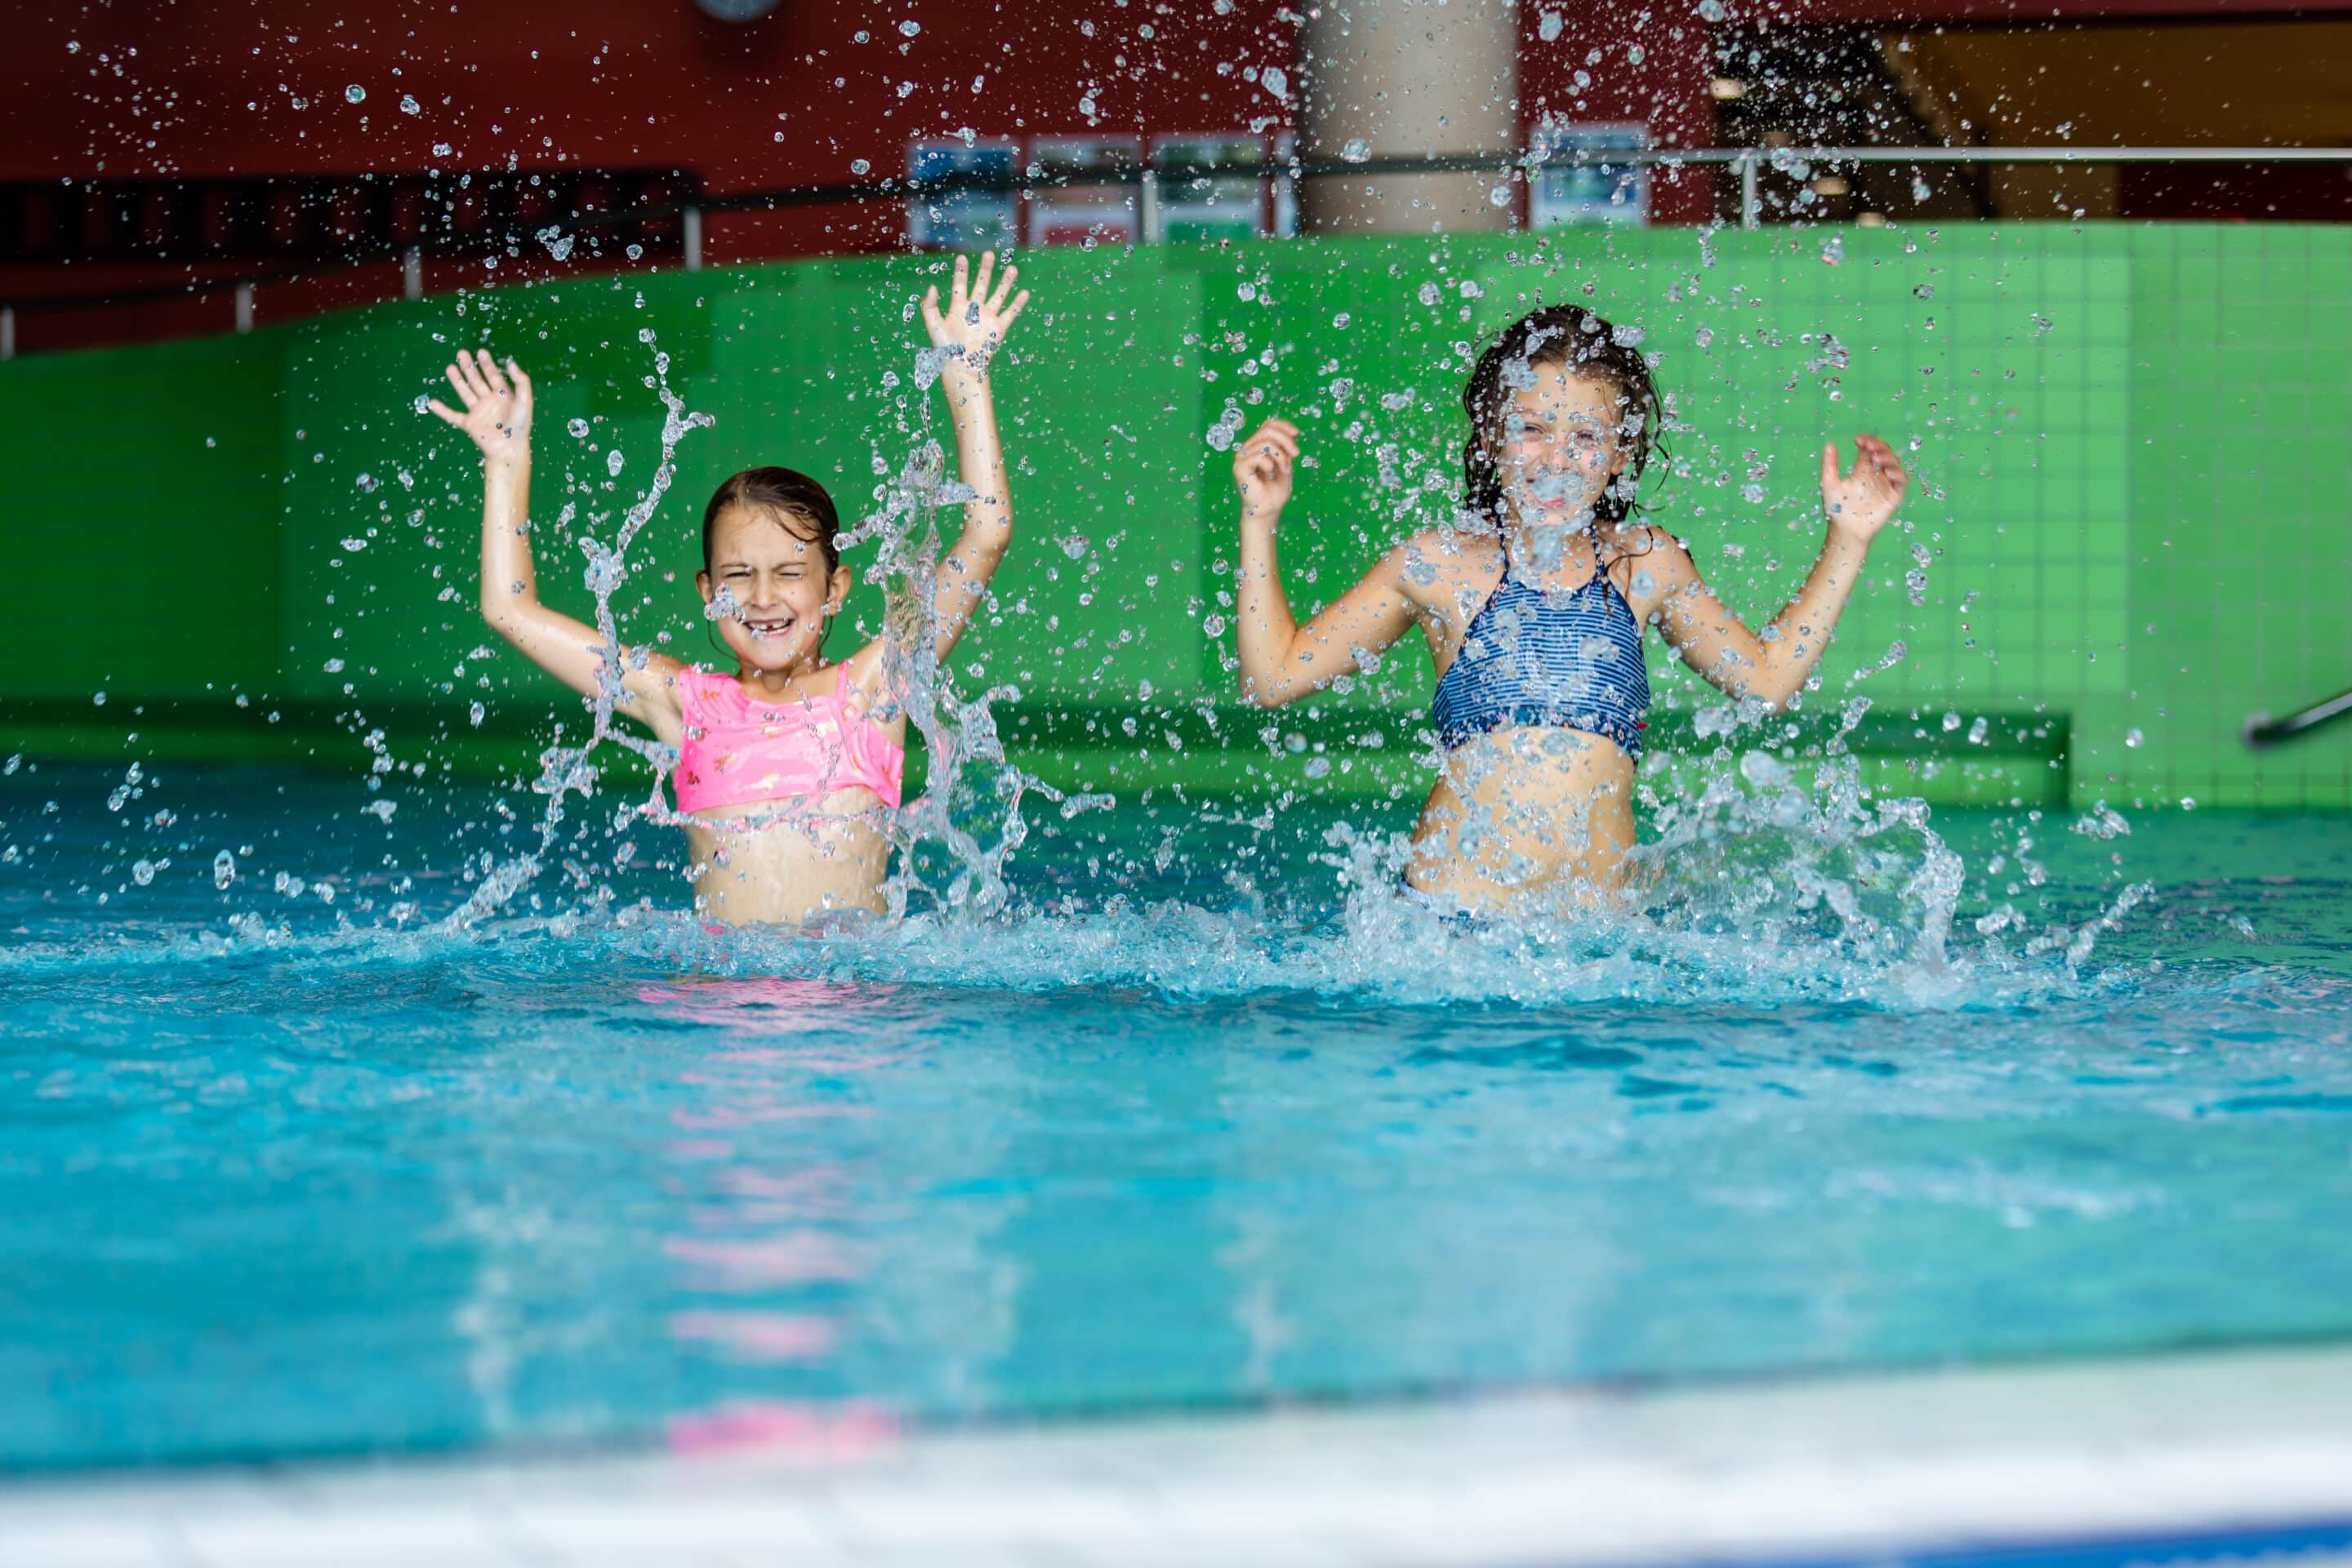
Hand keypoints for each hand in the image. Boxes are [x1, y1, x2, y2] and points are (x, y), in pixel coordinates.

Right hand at [425, 349, 532, 465]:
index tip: (481, 352)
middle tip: (461, 353)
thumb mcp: (525, 401)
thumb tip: (511, 362)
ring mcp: (478, 412)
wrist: (510, 449)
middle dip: (469, 367)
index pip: (494, 376)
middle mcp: (490, 401)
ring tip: (450, 368)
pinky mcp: (470, 424)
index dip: (487, 364)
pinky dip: (443, 410)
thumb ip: (521, 382)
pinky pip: (453, 416)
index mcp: (503, 396)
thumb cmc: (520, 426)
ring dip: (457, 381)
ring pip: (465, 393)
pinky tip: (433, 403)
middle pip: (477, 380)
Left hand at [920, 251, 1028, 375]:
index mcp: (958, 307)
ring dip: (1005, 282)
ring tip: (1012, 268)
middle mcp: (974, 310)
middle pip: (981, 284)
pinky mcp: (999, 328)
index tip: (962, 257)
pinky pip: (1010, 313)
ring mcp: (988, 318)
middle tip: (989, 254)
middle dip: (985, 270)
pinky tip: (1024, 292)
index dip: (961, 271)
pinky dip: (1018, 303)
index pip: (960, 284)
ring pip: (998, 295)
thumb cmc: (944, 349)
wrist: (961, 368)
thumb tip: (932, 286)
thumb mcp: (933, 325)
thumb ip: (929, 305)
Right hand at [1235, 417, 1297, 525]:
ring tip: (1286, 470)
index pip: (1268, 424)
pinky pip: (1259, 456)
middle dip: (1286, 440)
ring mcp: (1241, 457)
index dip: (1283, 425)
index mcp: (1257, 445)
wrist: (1267, 510)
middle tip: (1296, 453)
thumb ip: (1285, 447)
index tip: (1297, 434)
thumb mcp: (1285, 463)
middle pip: (1267, 430)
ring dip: (1281, 456)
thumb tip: (1291, 432)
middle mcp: (1247, 448)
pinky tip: (1270, 474)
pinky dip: (1270, 464)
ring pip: (1266, 442)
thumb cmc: (1275, 490)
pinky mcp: (1239, 467)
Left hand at [1819, 433, 1907, 545]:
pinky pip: (1901, 481)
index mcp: (1862, 470)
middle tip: (1869, 445)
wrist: (1845, 530)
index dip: (1867, 440)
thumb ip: (1830, 464)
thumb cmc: (1837, 509)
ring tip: (1876, 458)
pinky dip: (1898, 474)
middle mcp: (1876, 475)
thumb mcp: (1830, 483)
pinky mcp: (1893, 496)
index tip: (1858, 439)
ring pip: (1894, 463)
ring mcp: (1886, 484)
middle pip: (1884, 453)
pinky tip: (1888, 471)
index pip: (1869, 449)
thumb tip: (1830, 443)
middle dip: (1879, 445)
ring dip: (1888, 457)